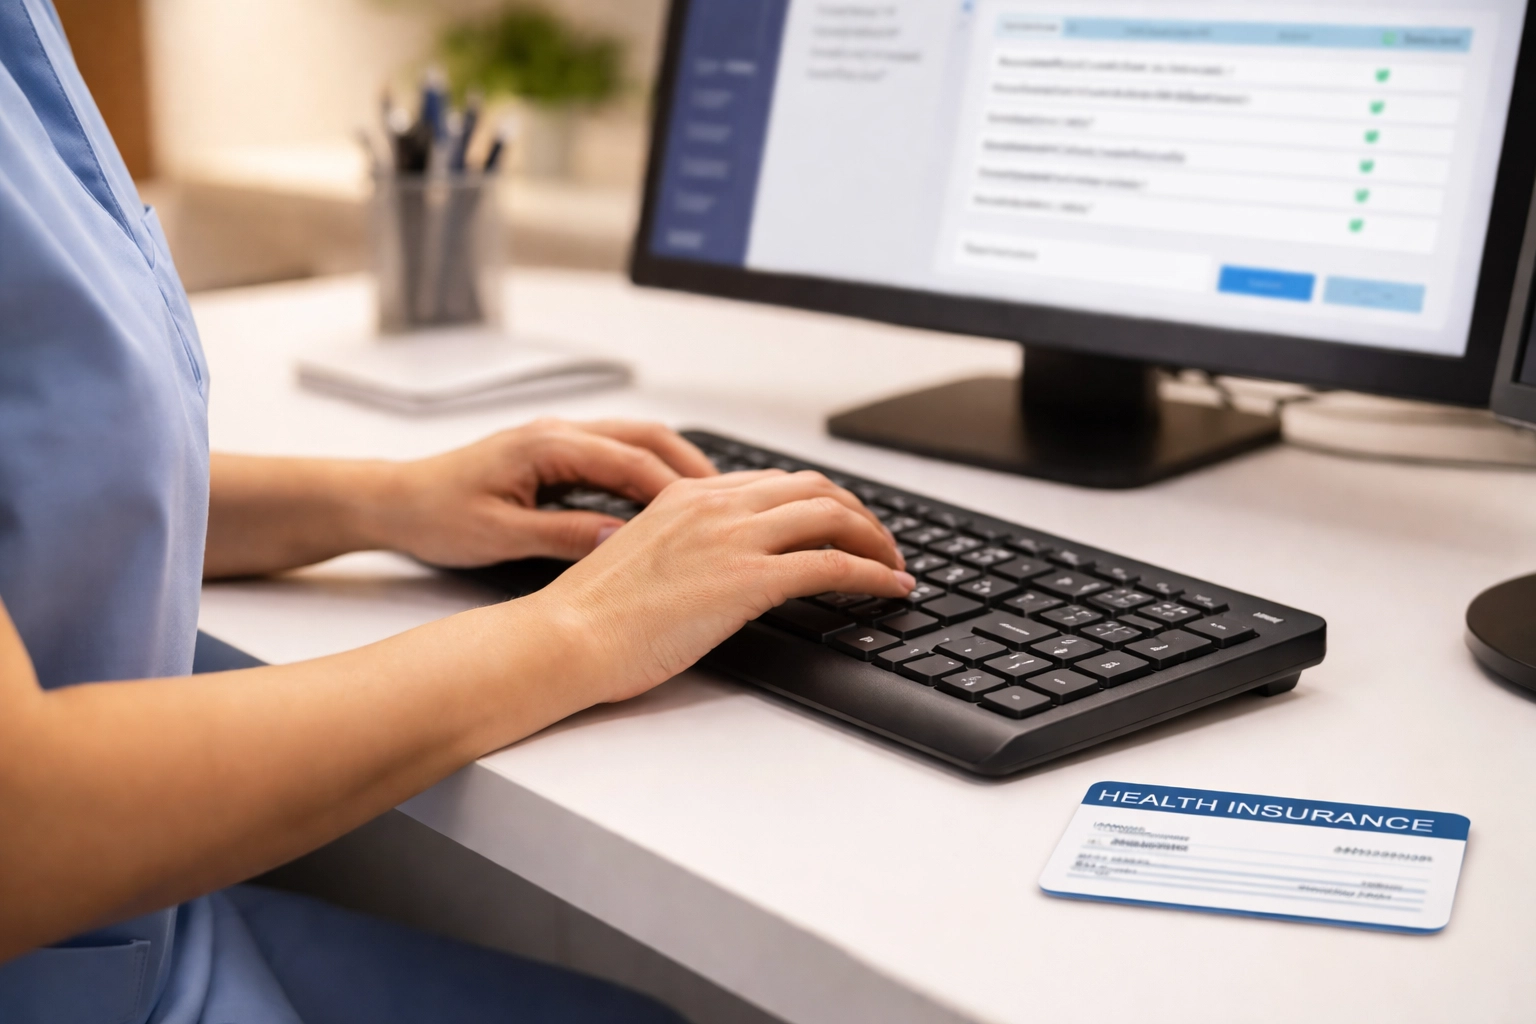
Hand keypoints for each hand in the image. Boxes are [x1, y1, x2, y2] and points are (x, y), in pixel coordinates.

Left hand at [376, 418, 718, 566]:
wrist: (395, 499)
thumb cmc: (436, 514)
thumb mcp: (500, 536)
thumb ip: (563, 535)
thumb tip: (620, 541)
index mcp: (548, 445)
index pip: (631, 461)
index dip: (676, 490)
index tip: (711, 515)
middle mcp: (559, 433)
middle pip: (647, 437)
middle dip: (692, 466)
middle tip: (732, 500)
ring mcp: (559, 440)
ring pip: (636, 442)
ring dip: (675, 466)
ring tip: (712, 502)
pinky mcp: (556, 455)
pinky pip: (616, 456)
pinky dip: (648, 474)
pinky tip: (666, 503)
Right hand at [524, 469, 914, 703]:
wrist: (564, 637)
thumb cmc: (590, 616)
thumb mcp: (641, 560)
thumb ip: (684, 549)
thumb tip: (717, 569)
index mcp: (687, 496)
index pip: (775, 484)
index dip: (820, 502)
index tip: (842, 525)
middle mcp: (715, 505)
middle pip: (814, 488)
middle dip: (859, 514)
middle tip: (881, 544)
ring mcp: (733, 538)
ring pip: (833, 515)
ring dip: (876, 539)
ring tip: (894, 566)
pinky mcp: (747, 579)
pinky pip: (833, 564)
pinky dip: (873, 572)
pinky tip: (890, 588)